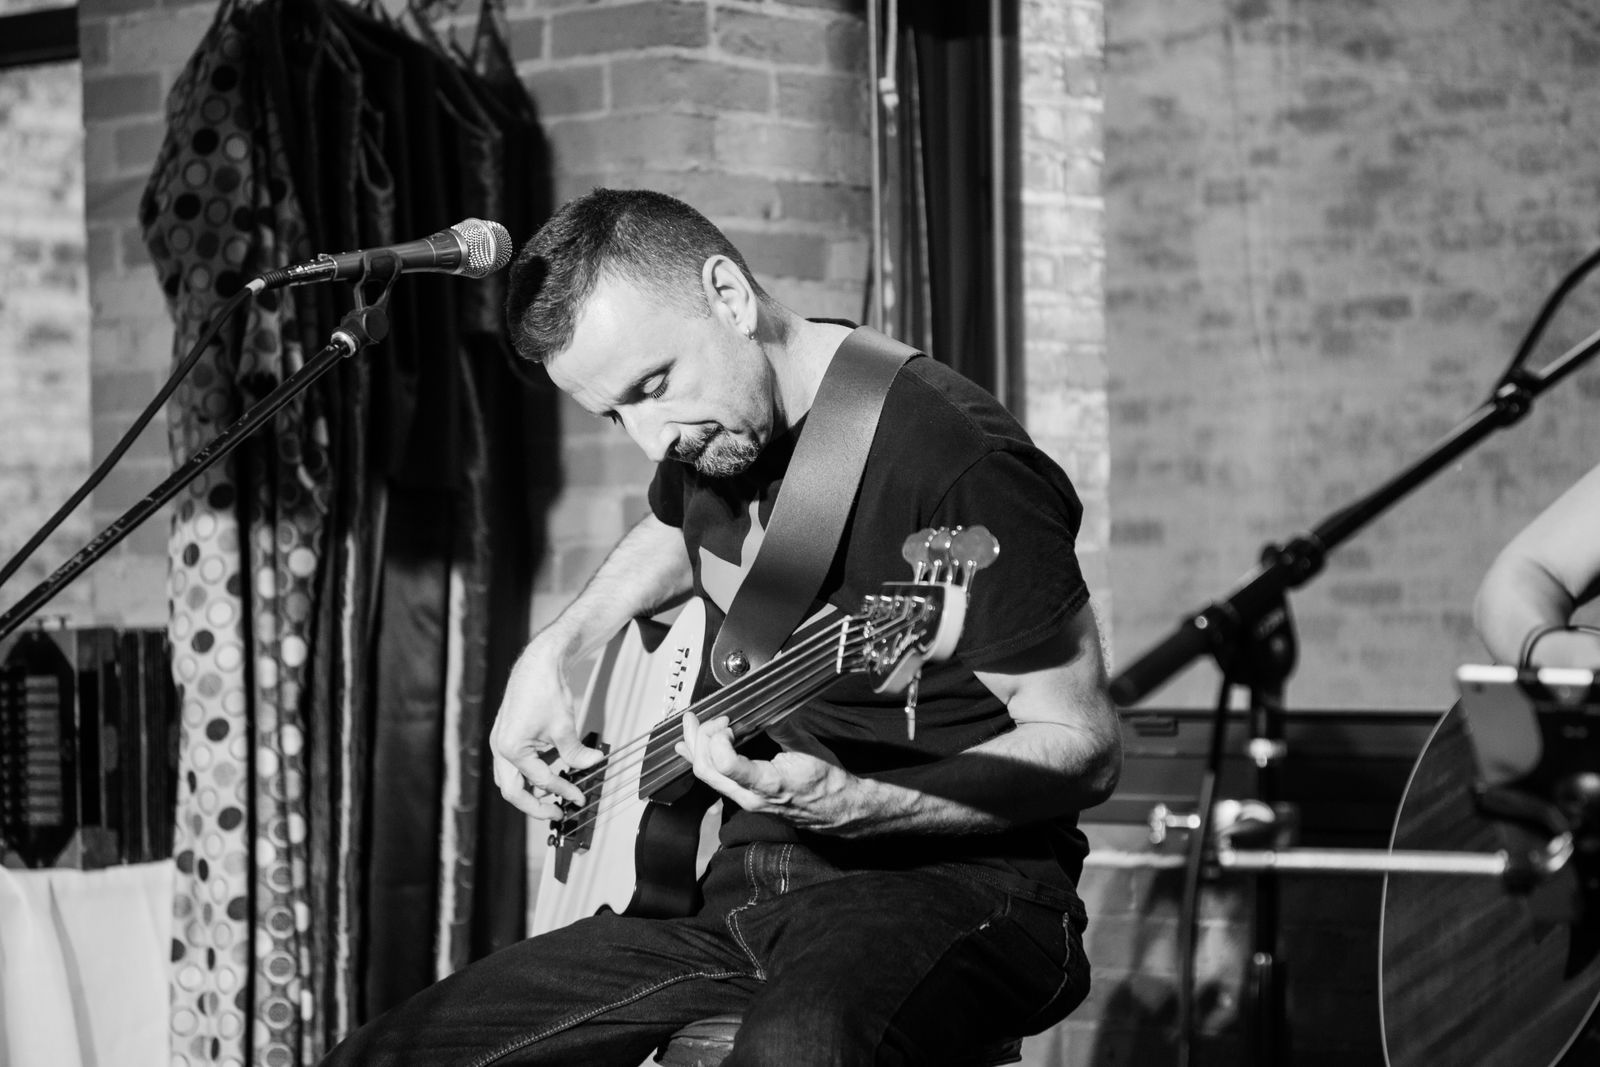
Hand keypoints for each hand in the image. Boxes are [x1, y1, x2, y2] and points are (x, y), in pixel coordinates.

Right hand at [489, 637, 605, 819]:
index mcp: (511, 748)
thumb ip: (576, 753)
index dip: (563, 792)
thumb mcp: (565, 726)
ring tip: (556, 795)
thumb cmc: (545, 688)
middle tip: (557, 813)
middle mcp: (500, 748)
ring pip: (510, 780)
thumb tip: (592, 766)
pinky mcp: (507, 738)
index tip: (579, 798)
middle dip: (535, 806)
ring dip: (531, 791)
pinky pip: (515, 766)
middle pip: (512, 792)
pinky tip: (551, 775)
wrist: (538, 663)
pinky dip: (531, 775)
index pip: (540, 781)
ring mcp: (500, 743)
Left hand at [673, 711, 860, 831]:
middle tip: (706, 716)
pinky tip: (690, 749)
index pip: (725, 765)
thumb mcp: (807, 747)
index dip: (718, 738)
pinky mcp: (744, 798)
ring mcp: (744, 800)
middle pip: (706, 769)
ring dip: (696, 747)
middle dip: (699, 737)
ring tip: (691, 725)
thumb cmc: (827, 783)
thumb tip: (761, 705)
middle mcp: (750, 797)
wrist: (837, 810)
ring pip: (706, 776)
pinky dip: (700, 760)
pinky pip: (714, 780)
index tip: (729, 720)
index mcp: (767, 784)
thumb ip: (779, 726)